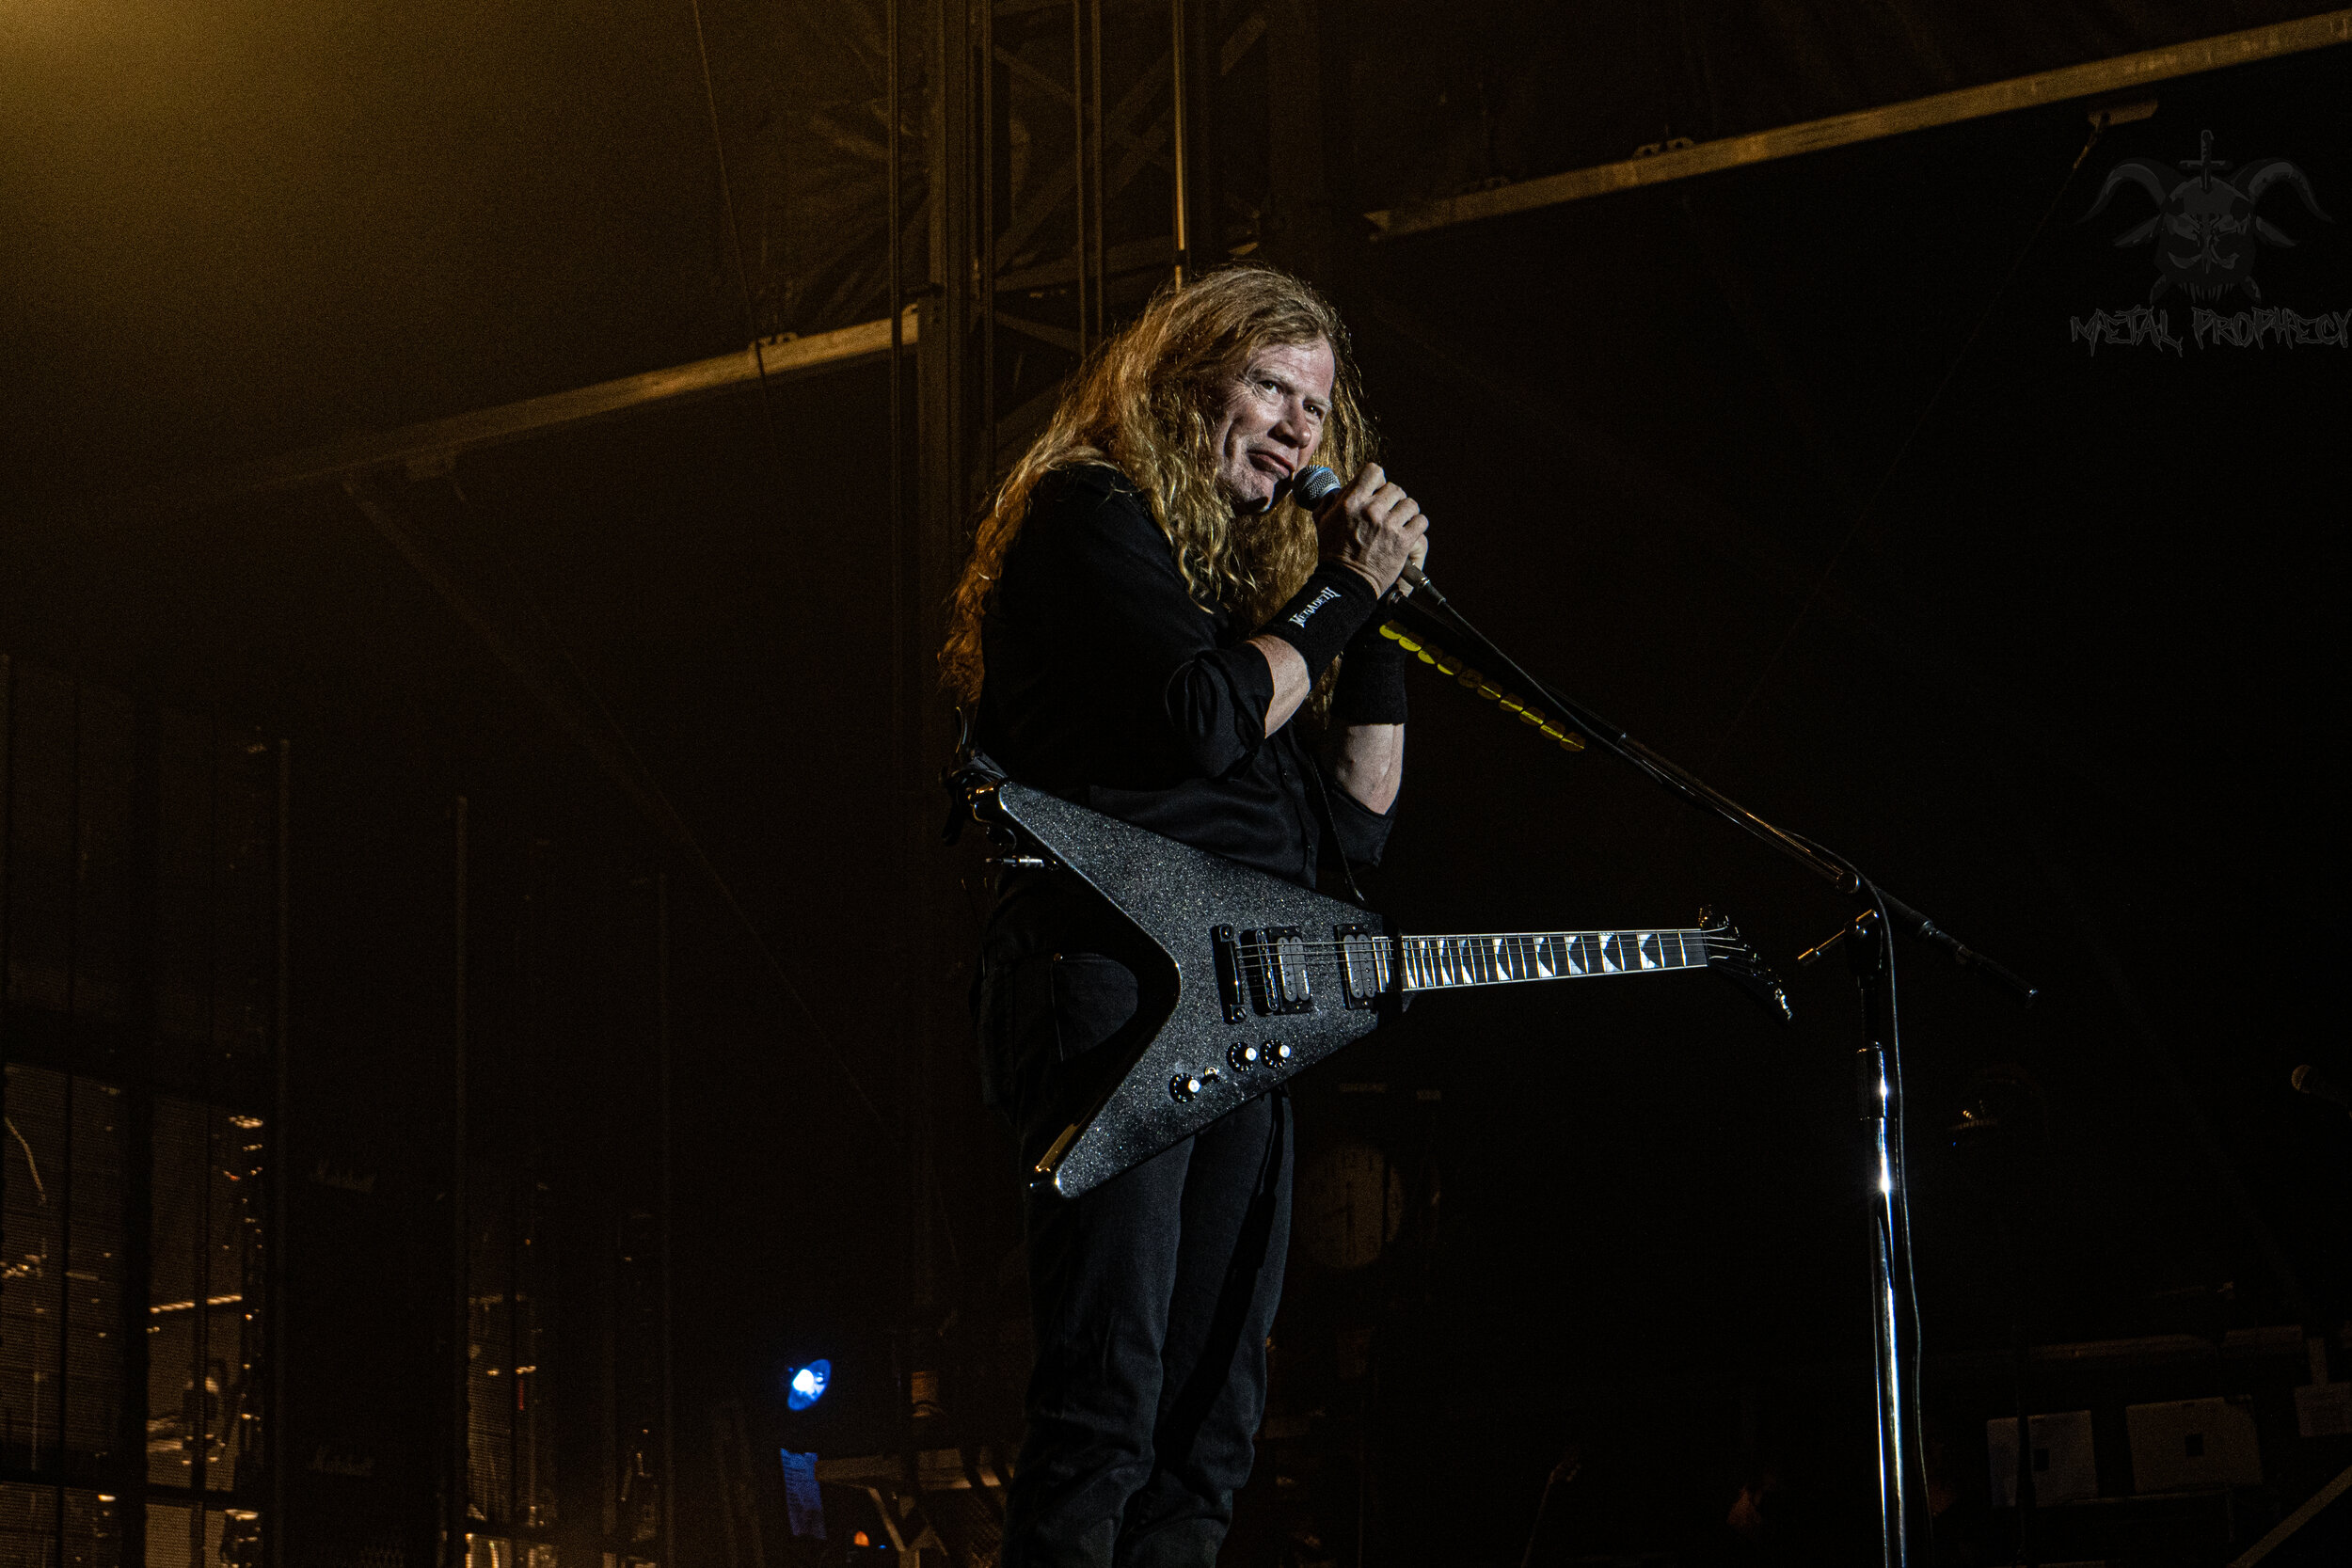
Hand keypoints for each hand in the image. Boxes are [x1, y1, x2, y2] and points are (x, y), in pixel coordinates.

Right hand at [1313, 463, 1427, 597]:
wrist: (1346, 583)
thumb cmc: (1333, 554)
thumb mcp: (1322, 523)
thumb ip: (1328, 502)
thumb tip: (1337, 491)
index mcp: (1351, 502)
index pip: (1374, 471)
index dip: (1377, 480)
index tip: (1376, 491)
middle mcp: (1371, 511)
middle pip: (1395, 488)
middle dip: (1392, 499)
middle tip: (1388, 512)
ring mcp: (1388, 526)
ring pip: (1410, 504)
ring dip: (1406, 512)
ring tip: (1400, 522)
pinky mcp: (1403, 541)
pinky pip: (1421, 521)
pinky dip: (1417, 525)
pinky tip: (1409, 531)